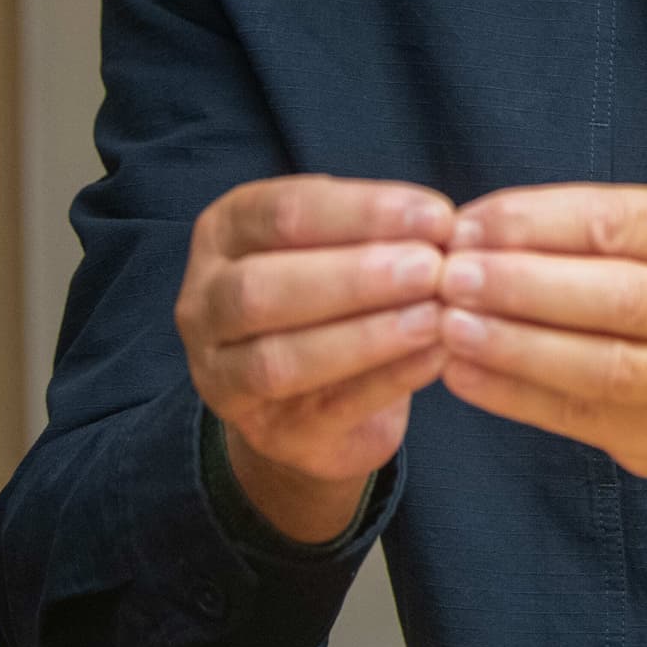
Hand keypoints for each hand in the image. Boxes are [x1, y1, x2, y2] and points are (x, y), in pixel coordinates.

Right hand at [175, 174, 454, 539]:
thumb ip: (377, 228)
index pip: (282, 212)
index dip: (362, 212)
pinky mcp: (268, 434)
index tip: (438, 216)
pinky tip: (436, 356)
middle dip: (355, 276)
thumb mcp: (342, 241)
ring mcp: (223, 378)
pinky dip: (386, 381)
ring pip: (278, 360)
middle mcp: (205, 303)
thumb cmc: (336, 287)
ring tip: (437, 315)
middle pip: (263, 288)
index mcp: (225, 232)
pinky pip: (324, 411)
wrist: (317, 391)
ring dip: (366, 335)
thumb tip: (440, 223)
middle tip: (433, 268)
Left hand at [437, 185, 646, 483]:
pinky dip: (514, 396)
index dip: (536, 222)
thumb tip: (478, 232)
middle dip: (522, 284)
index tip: (469, 224)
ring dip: (515, 345)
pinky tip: (464, 375)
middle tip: (451, 277)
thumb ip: (586, 231)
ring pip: (601, 366)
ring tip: (450, 327)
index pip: (617, 221)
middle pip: (616, 296)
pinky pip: (580, 418)